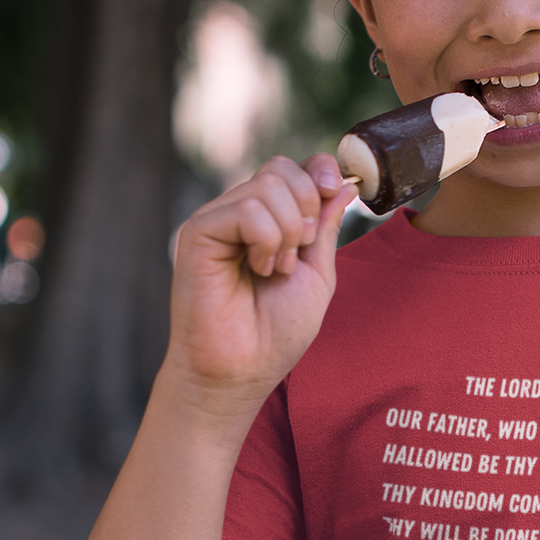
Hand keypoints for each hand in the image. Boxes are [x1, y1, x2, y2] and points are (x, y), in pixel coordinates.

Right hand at [166, 154, 356, 410]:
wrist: (240, 371)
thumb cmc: (274, 334)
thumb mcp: (317, 275)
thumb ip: (325, 227)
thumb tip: (342, 184)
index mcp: (265, 221)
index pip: (291, 168)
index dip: (318, 171)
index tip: (335, 190)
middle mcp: (236, 215)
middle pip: (281, 169)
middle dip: (307, 209)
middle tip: (296, 257)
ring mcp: (215, 221)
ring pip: (267, 186)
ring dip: (288, 233)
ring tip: (274, 271)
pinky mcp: (198, 233)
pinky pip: (246, 209)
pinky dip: (265, 239)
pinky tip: (257, 269)